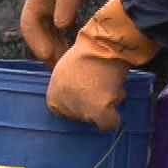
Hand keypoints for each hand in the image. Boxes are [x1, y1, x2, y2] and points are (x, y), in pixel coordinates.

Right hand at [20, 0, 125, 64]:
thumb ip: (64, 6)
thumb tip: (61, 26)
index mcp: (32, 13)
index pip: (34, 39)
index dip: (46, 51)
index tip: (58, 61)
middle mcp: (36, 20)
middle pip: (43, 46)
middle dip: (56, 59)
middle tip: (71, 72)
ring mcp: (46, 22)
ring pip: (52, 46)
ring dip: (62, 56)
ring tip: (77, 68)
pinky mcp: (58, 22)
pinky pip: (60, 41)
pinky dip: (68, 48)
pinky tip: (81, 56)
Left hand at [45, 0, 159, 128]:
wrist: (100, 45)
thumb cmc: (86, 53)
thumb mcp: (66, 72)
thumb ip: (68, 89)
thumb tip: (80, 98)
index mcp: (52, 99)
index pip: (67, 114)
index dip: (80, 102)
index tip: (87, 90)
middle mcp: (64, 107)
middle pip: (83, 118)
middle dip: (93, 105)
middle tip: (100, 86)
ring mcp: (80, 110)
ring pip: (98, 119)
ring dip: (105, 105)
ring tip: (108, 85)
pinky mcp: (98, 111)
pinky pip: (109, 123)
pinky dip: (114, 116)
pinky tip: (115, 101)